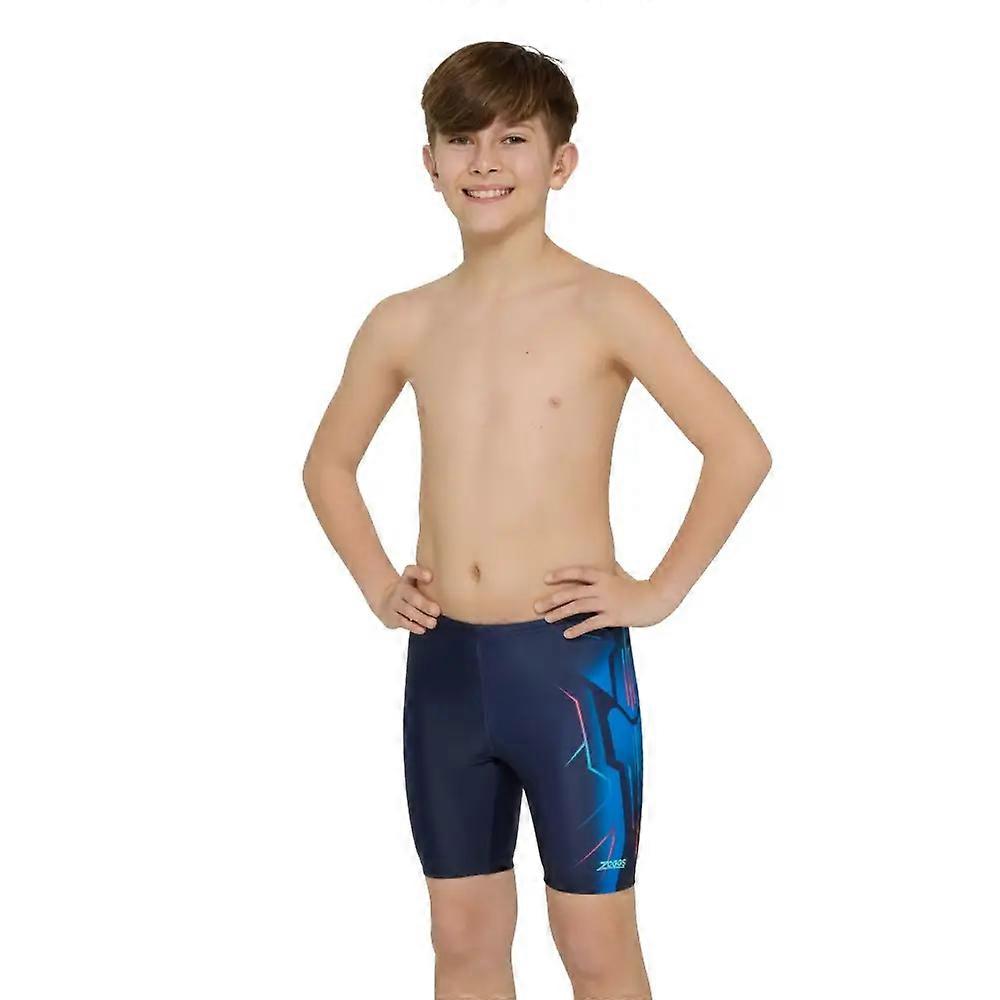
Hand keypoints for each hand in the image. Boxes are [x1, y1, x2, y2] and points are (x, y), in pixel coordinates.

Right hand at [374, 564, 439, 633]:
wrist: (385, 599)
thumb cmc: (410, 590)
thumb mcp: (416, 582)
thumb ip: (431, 582)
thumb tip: (460, 585)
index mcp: (407, 578)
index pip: (411, 571)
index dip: (420, 573)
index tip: (430, 577)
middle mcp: (400, 589)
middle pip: (411, 596)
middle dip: (424, 604)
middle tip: (437, 611)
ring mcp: (394, 603)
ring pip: (407, 610)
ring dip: (421, 618)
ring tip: (433, 623)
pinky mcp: (391, 616)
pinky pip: (402, 621)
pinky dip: (412, 626)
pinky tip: (422, 629)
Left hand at [534, 562, 676, 637]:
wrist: (657, 599)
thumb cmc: (638, 587)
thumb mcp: (622, 575)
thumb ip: (610, 570)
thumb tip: (605, 562)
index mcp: (604, 577)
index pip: (578, 572)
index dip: (561, 574)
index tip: (546, 578)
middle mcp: (602, 588)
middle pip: (572, 592)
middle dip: (553, 599)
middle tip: (536, 606)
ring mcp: (607, 603)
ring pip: (578, 607)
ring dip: (560, 613)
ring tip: (547, 619)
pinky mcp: (613, 617)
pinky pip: (591, 623)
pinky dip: (577, 628)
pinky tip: (567, 634)